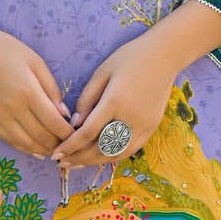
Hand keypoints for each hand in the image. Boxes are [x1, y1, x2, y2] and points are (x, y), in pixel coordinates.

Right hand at [0, 22, 70, 160]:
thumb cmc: (7, 50)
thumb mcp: (36, 62)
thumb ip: (52, 89)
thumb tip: (64, 115)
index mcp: (29, 91)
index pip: (54, 123)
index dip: (68, 134)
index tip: (76, 136)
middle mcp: (13, 108)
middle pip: (41, 137)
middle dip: (57, 145)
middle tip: (68, 146)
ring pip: (25, 143)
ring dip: (42, 150)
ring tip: (54, 150)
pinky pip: (9, 140)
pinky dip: (24, 148)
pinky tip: (35, 150)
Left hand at [49, 32, 177, 168]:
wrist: (164, 56)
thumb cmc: (129, 58)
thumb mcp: (102, 73)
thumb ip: (86, 100)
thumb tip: (75, 125)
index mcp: (115, 101)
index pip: (87, 132)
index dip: (70, 146)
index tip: (56, 153)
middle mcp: (130, 118)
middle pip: (101, 149)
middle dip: (79, 158)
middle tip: (62, 162)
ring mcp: (144, 125)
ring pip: (116, 154)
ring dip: (95, 161)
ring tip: (78, 163)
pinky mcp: (152, 128)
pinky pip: (130, 149)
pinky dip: (113, 155)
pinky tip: (100, 156)